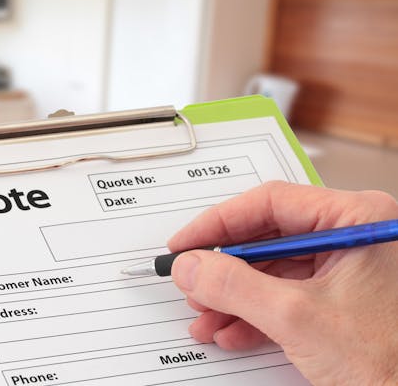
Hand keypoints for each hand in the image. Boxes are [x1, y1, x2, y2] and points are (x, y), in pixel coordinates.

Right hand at [168, 181, 397, 385]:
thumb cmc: (392, 360)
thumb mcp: (297, 317)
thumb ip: (234, 286)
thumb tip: (190, 266)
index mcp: (356, 218)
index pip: (270, 203)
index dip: (218, 224)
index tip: (186, 244)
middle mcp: (353, 235)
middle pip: (268, 237)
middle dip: (224, 269)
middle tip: (191, 282)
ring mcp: (349, 268)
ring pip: (273, 269)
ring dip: (233, 296)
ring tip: (204, 316)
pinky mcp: (343, 298)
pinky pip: (287, 294)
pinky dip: (255, 313)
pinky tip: (231, 331)